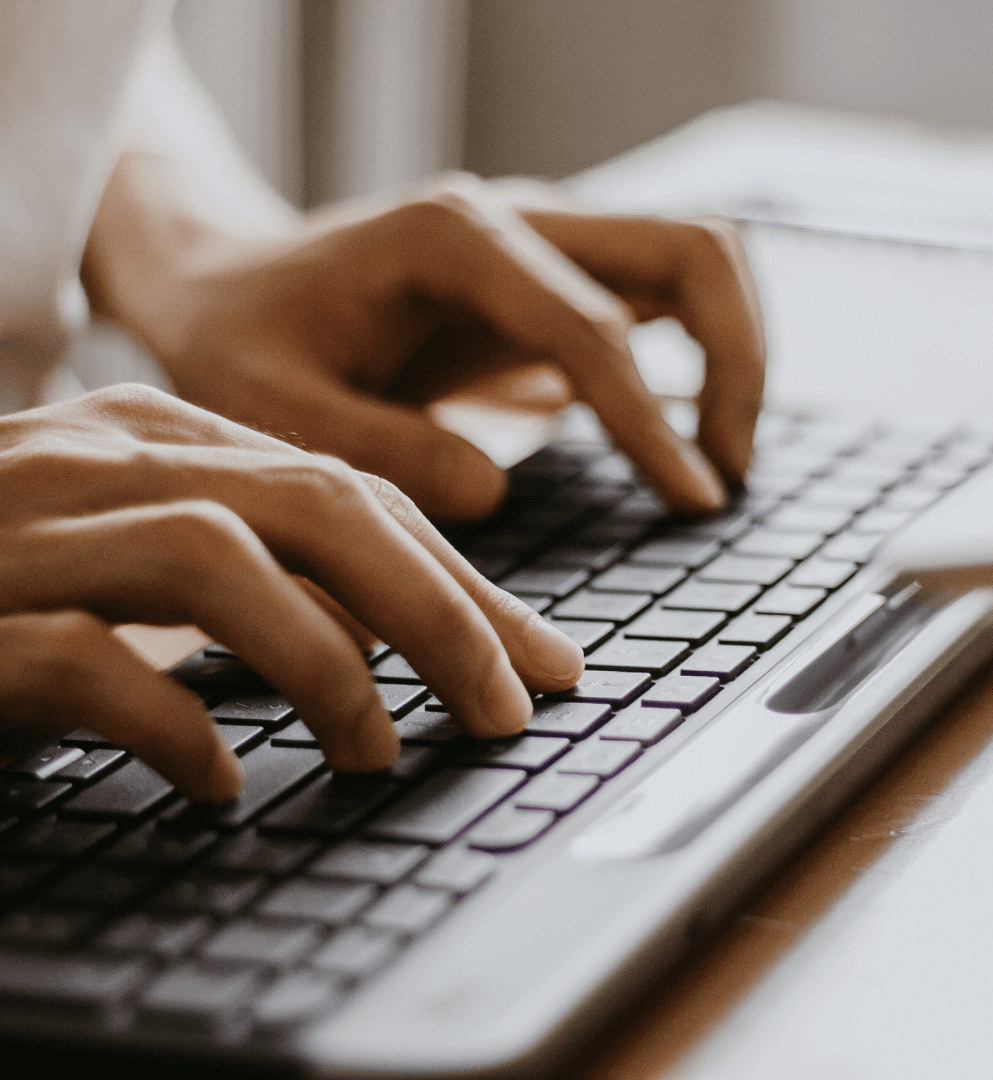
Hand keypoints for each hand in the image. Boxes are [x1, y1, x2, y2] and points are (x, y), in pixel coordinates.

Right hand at [0, 385, 583, 800]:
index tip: (540, 662)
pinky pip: (81, 659)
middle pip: (320, 508)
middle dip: (442, 611)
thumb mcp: (142, 558)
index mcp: (163, 438)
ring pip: (220, 559)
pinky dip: (172, 722)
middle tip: (509, 709)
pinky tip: (220, 785)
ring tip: (380, 752)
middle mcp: (104, 462)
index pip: (354, 495)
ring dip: (328, 665)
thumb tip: (381, 650)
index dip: (463, 581)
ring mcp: (24, 530)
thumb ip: (252, 576)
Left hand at [83, 165, 764, 521]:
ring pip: (697, 260)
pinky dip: (698, 358)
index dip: (651, 422)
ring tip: (718, 462)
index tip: (692, 500)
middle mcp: (518, 221)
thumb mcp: (276, 407)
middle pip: (693, 249)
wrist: (228, 288)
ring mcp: (544, 243)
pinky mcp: (551, 280)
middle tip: (725, 474)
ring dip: (735, 354)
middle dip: (738, 361)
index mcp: (454, 239)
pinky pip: (661, 299)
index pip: (594, 325)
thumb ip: (381, 448)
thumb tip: (496, 490)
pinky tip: (679, 440)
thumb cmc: (245, 344)